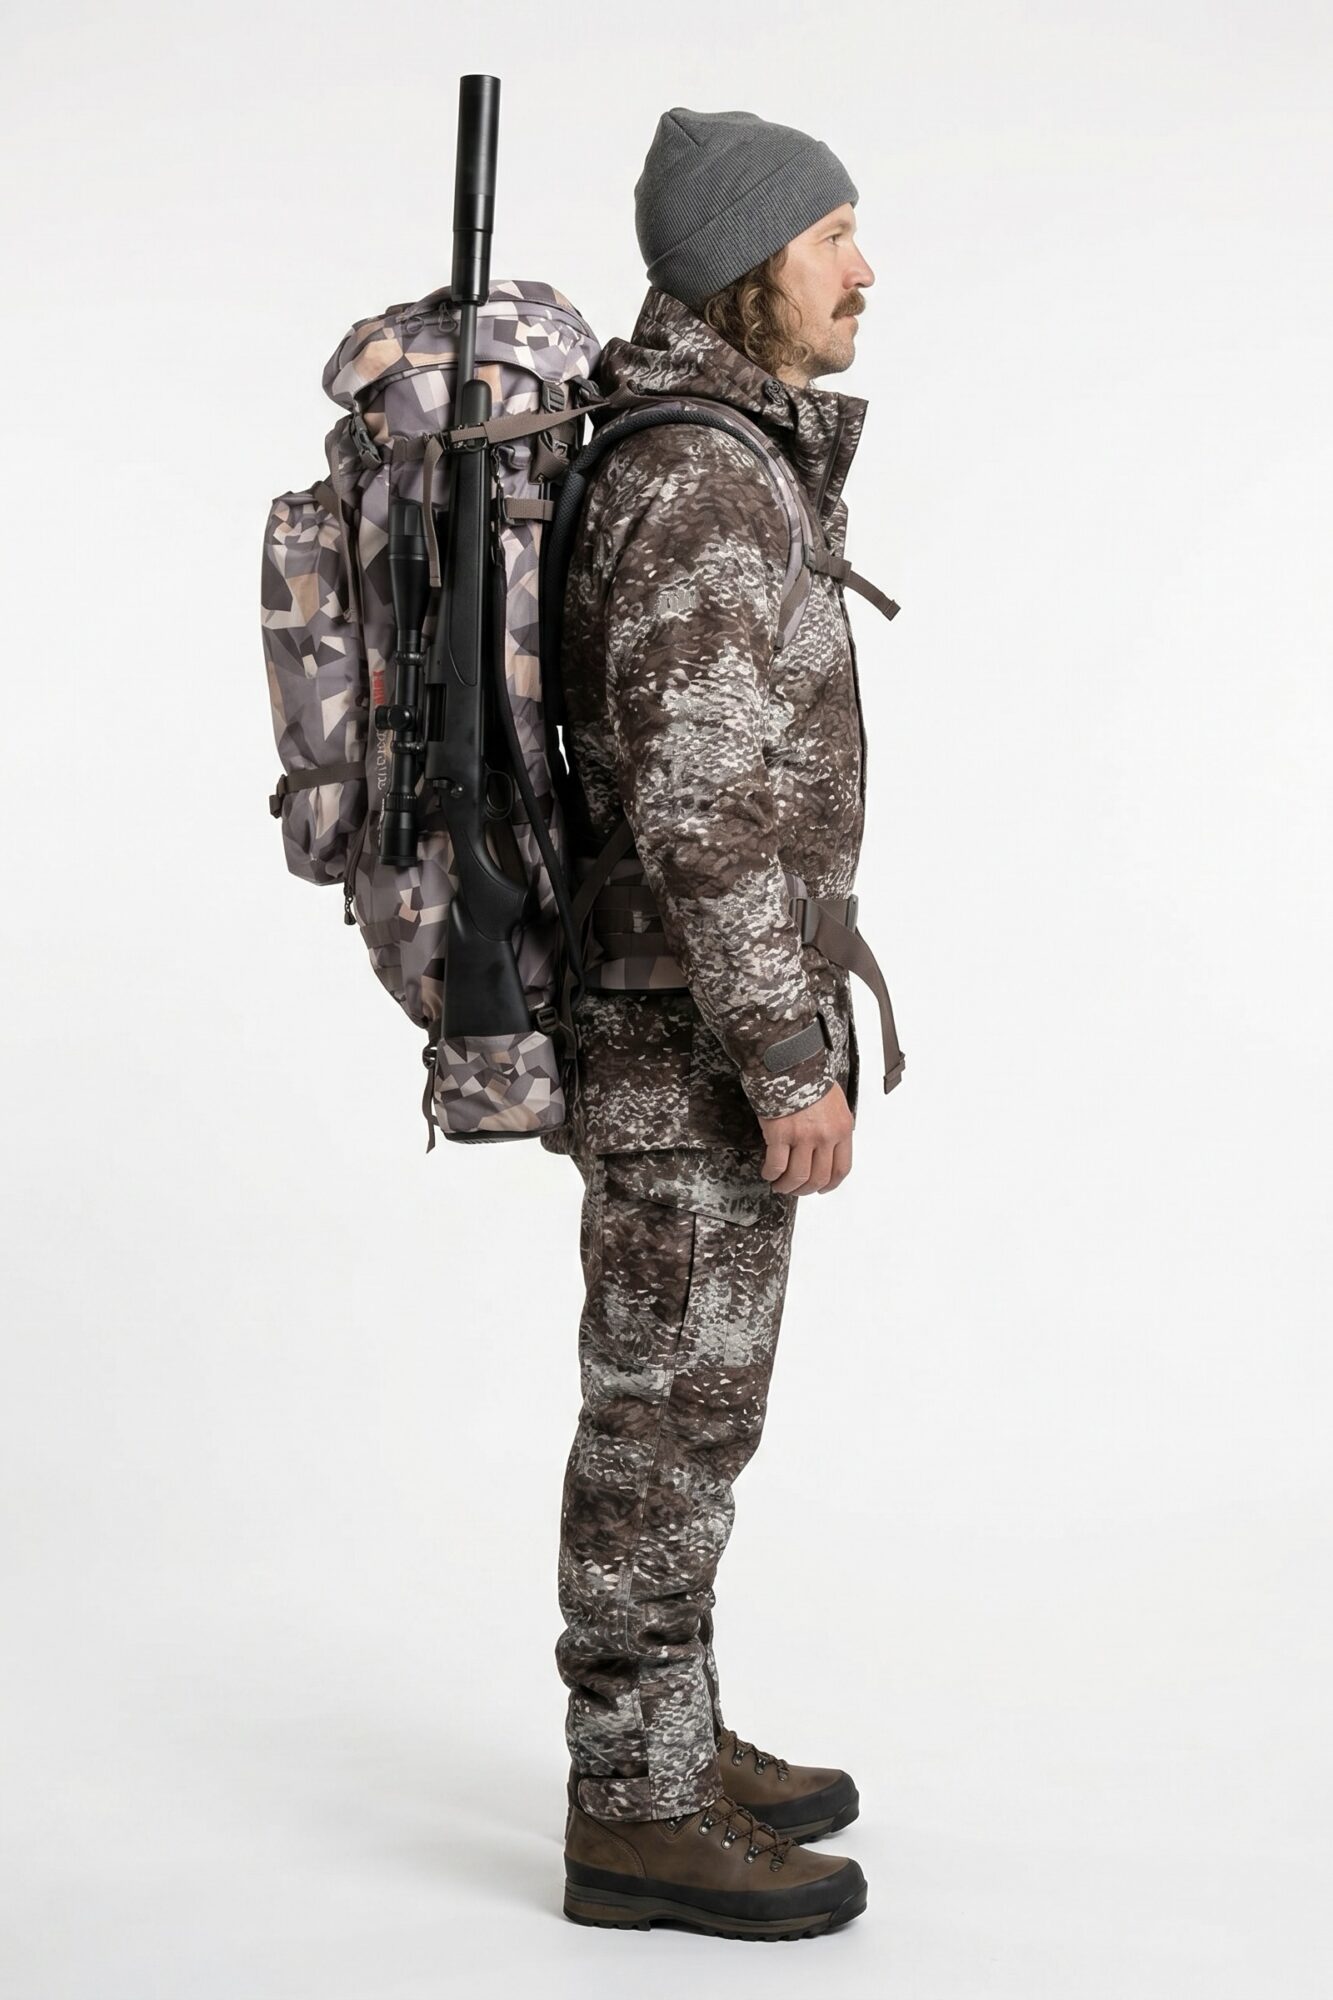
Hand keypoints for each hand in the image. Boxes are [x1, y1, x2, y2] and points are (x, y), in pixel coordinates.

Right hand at [756, 1081, 853, 1195]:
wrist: (789, 1062)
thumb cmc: (809, 1077)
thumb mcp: (834, 1103)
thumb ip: (833, 1127)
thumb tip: (825, 1149)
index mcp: (841, 1128)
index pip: (841, 1168)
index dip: (830, 1184)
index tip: (823, 1188)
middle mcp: (825, 1136)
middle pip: (818, 1177)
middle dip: (805, 1189)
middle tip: (795, 1189)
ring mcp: (803, 1136)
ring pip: (797, 1176)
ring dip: (787, 1186)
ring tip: (779, 1184)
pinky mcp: (780, 1134)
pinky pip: (776, 1165)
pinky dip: (771, 1174)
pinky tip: (768, 1172)